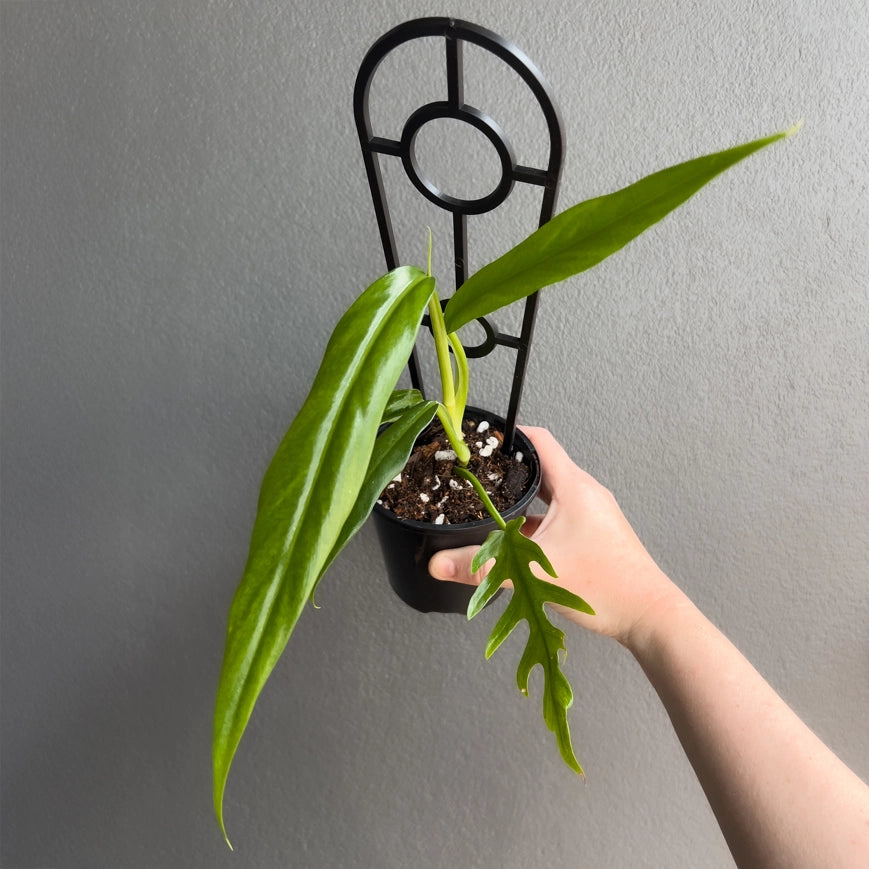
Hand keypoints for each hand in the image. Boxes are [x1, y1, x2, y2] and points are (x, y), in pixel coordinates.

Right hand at [428, 426, 685, 648]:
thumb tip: (437, 563)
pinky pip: (558, 515)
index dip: (510, 434)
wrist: (649, 615)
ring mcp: (591, 513)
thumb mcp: (533, 572)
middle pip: (541, 467)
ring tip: (490, 507)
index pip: (540, 440)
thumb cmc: (605, 586)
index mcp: (575, 487)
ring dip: (522, 500)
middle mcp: (586, 493)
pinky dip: (536, 521)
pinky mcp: (593, 533)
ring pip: (549, 495)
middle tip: (477, 474)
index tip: (482, 437)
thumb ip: (480, 567)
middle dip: (508, 470)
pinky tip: (517, 541)